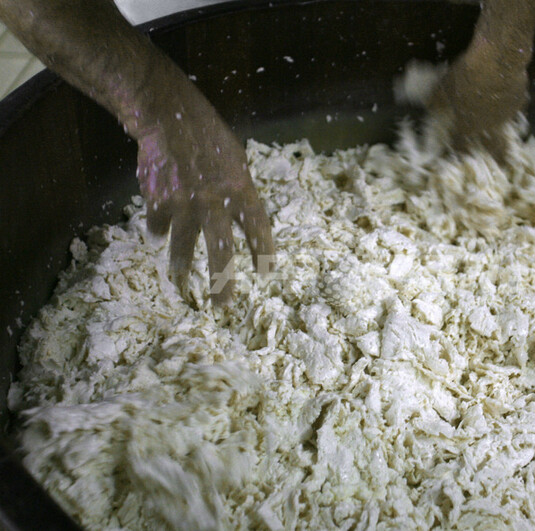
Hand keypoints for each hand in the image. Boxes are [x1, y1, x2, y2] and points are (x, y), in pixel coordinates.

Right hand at [137, 91, 273, 304]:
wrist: (168, 116)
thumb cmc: (208, 137)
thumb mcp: (236, 160)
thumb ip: (239, 192)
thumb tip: (241, 222)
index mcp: (241, 190)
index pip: (258, 229)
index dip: (263, 252)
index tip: (266, 272)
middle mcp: (215, 202)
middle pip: (221, 253)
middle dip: (222, 283)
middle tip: (222, 306)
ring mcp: (185, 205)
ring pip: (184, 248)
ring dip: (182, 266)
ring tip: (180, 279)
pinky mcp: (158, 202)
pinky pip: (157, 227)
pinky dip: (157, 233)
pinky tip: (157, 236)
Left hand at [428, 0, 534, 159]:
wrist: (498, 59)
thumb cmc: (466, 75)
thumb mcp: (444, 87)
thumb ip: (437, 99)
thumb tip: (429, 106)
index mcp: (469, 125)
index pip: (462, 144)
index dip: (459, 150)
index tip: (459, 157)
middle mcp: (490, 124)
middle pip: (496, 146)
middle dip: (498, 156)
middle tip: (503, 165)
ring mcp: (508, 113)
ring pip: (507, 124)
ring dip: (505, 127)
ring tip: (508, 128)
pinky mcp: (520, 98)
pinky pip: (516, 105)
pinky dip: (513, 103)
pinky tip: (512, 97)